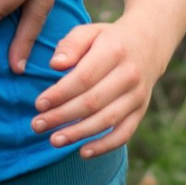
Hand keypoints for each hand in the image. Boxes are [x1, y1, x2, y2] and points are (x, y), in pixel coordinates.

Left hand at [29, 18, 161, 157]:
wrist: (147, 45)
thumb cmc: (108, 39)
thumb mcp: (89, 32)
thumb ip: (71, 45)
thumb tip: (55, 65)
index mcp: (114, 52)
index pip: (83, 78)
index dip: (60, 94)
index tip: (38, 104)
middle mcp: (129, 75)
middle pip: (93, 102)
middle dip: (62, 116)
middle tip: (38, 125)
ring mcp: (138, 96)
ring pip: (107, 120)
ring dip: (79, 134)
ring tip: (54, 140)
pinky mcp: (141, 111)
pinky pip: (124, 133)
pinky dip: (105, 146)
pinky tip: (83, 152)